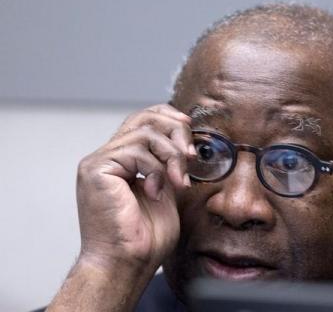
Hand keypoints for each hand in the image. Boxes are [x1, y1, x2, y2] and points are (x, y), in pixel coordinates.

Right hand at [75, 104, 193, 272]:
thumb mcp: (167, 190)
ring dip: (171, 155)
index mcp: (123, 160)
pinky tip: (155, 192)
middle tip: (189, 154)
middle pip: (143, 117)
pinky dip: (155, 170)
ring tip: (178, 181)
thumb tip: (185, 144)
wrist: (128, 262)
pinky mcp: (96, 168)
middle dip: (175, 130)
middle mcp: (108, 157)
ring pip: (144, 132)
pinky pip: (136, 151)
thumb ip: (169, 165)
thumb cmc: (145, 237)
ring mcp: (99, 161)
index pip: (143, 120)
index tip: (190, 131)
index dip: (168, 117)